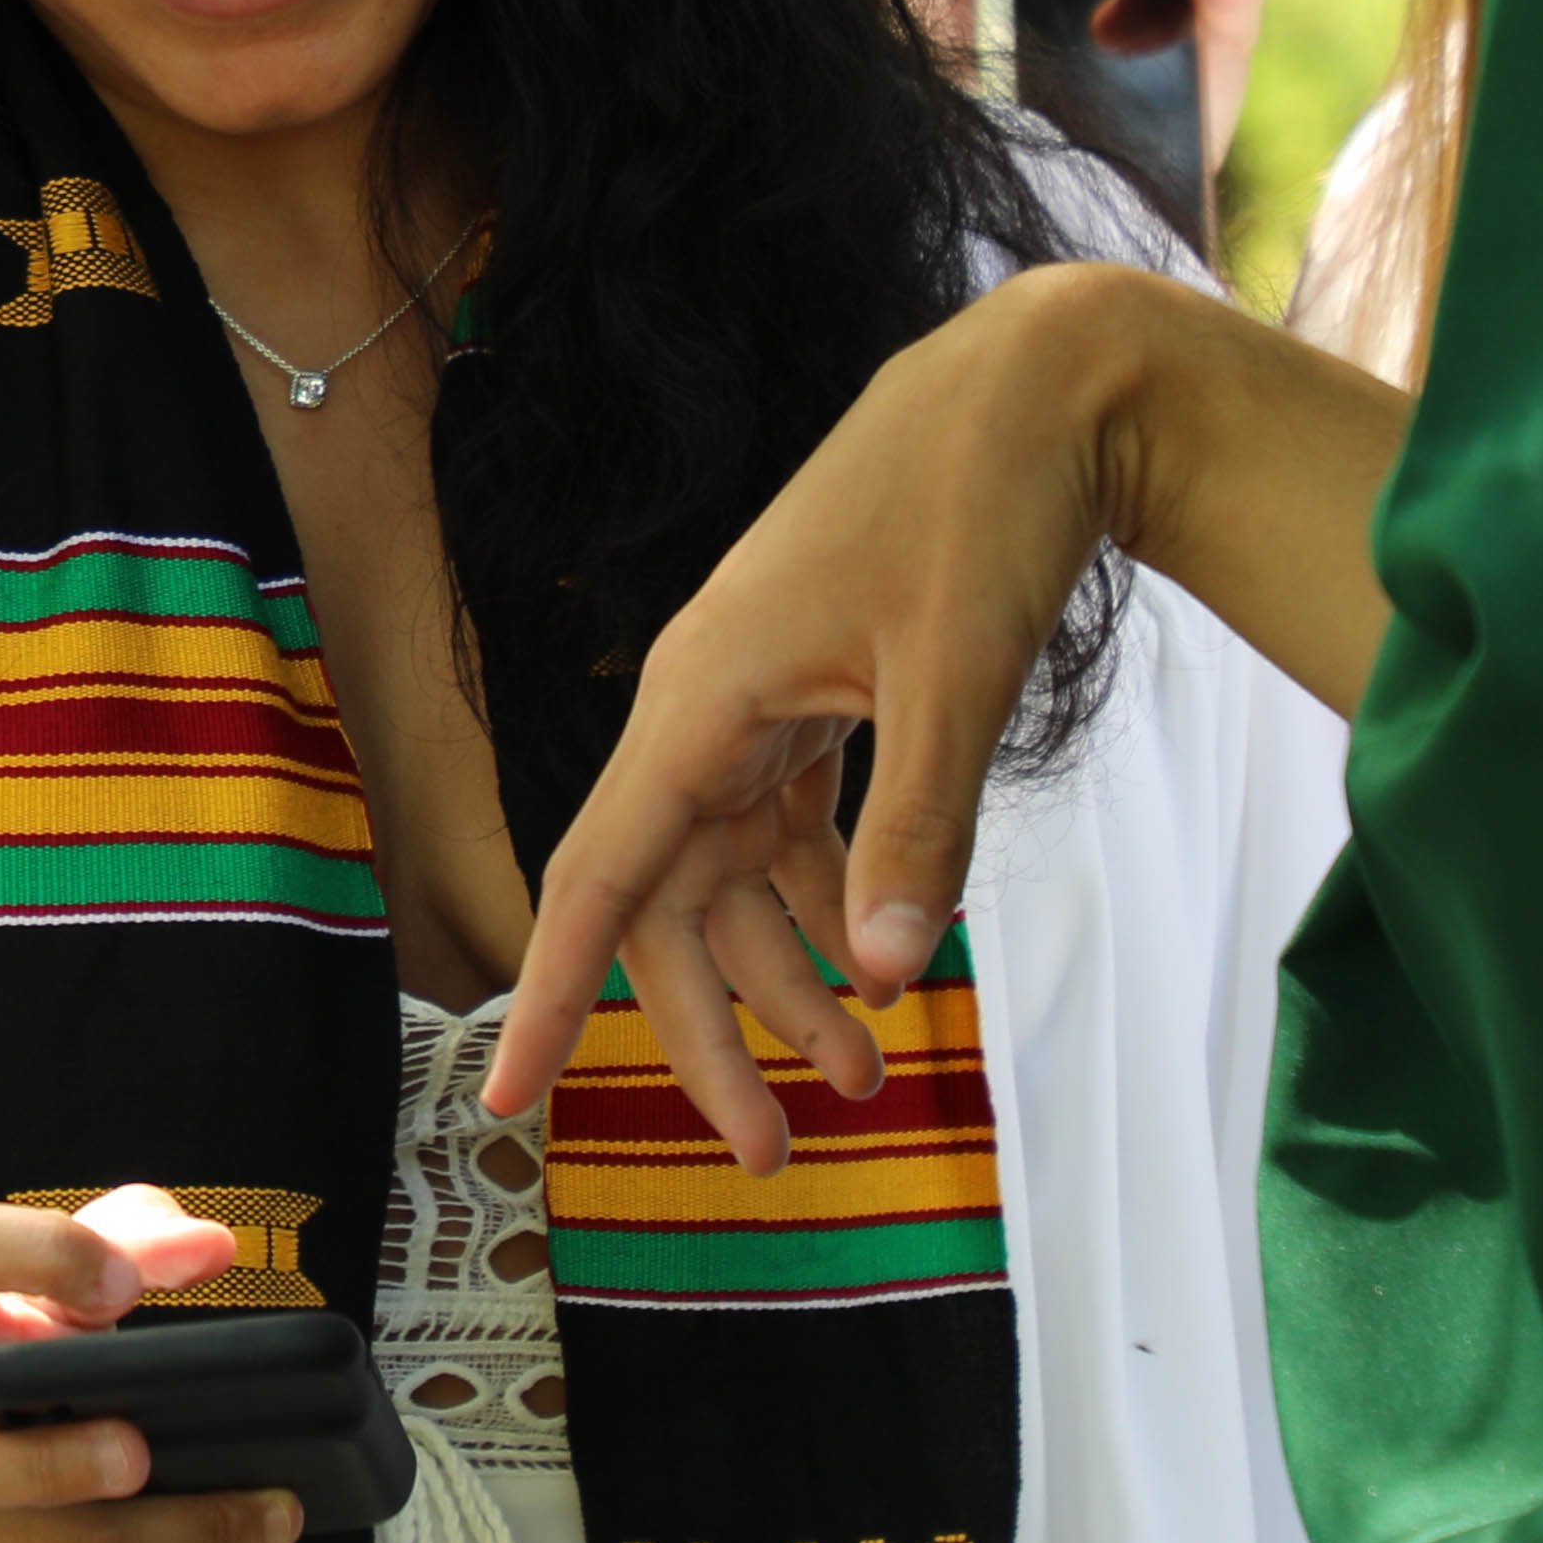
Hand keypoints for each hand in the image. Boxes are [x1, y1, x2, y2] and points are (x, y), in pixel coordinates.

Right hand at [486, 262, 1403, 1166]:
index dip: (553, 997)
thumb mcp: (955, 673)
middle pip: (668, 908)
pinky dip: (827, 906)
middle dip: (716, 1035)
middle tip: (782, 1155)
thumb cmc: (975, 505)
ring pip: (733, 882)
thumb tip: (884, 974)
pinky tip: (881, 961)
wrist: (1032, 388)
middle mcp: (705, 711)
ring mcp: (756, 704)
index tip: (510, 1099)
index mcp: (701, 701)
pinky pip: (789, 833)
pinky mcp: (812, 697)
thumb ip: (918, 827)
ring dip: (788, 982)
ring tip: (867, 1080)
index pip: (599, 878)